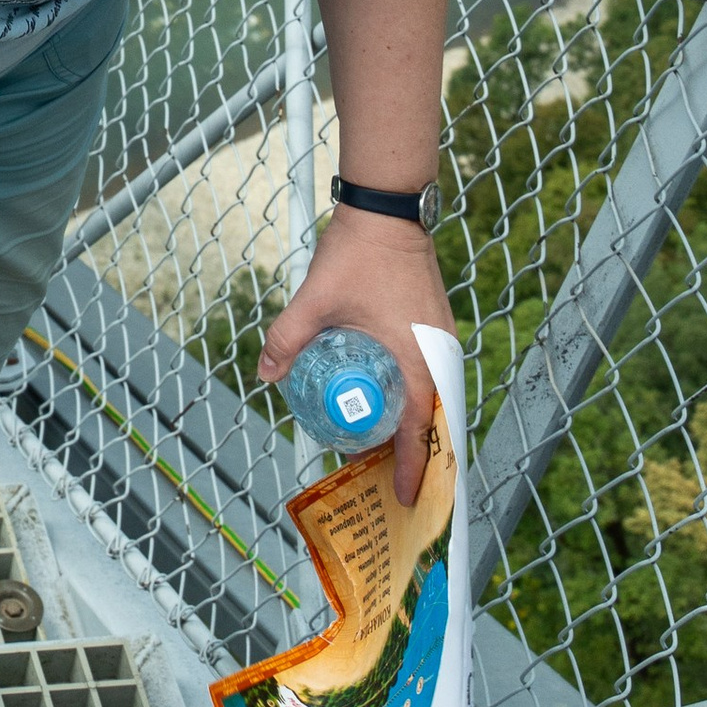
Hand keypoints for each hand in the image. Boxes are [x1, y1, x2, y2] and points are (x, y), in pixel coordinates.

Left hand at [259, 208, 454, 506]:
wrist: (387, 208)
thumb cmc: (359, 253)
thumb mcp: (316, 300)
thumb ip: (288, 337)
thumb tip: (266, 372)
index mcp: (420, 359)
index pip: (421, 430)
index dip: (413, 468)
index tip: (407, 498)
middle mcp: (439, 354)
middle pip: (431, 419)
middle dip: (411, 453)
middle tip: (384, 480)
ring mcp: (440, 339)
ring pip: (433, 397)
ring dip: (412, 424)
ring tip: (382, 447)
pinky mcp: (434, 325)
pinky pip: (429, 374)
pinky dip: (414, 396)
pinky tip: (385, 400)